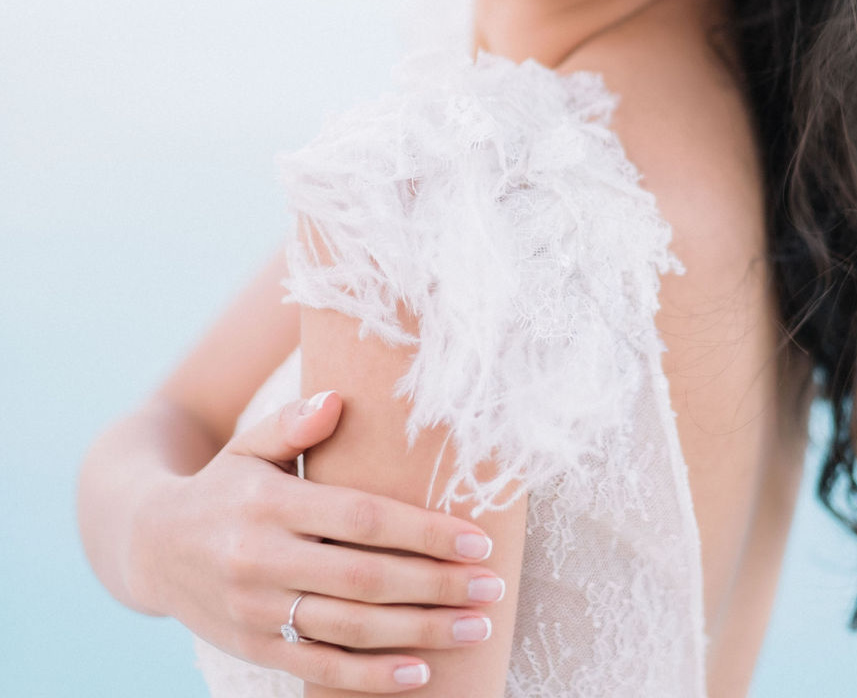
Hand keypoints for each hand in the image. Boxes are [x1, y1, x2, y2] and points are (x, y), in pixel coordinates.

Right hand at [133, 392, 505, 691]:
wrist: (151, 546)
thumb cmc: (224, 485)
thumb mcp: (250, 445)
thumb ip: (294, 422)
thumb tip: (338, 400)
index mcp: (270, 502)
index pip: (361, 519)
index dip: (424, 532)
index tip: (477, 540)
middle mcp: (262, 559)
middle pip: (366, 579)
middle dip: (437, 586)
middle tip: (492, 587)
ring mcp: (256, 610)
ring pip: (351, 629)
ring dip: (421, 632)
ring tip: (476, 628)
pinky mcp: (253, 648)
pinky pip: (320, 668)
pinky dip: (372, 677)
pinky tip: (421, 670)